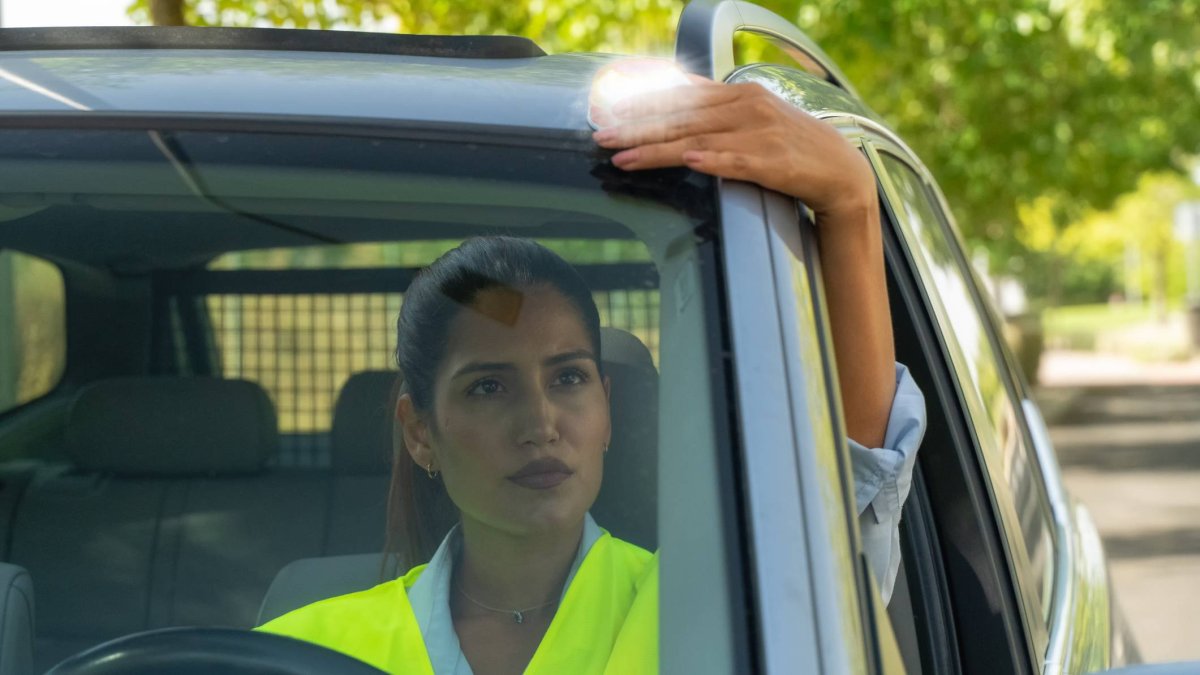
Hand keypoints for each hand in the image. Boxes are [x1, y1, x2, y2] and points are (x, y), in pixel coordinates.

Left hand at [592, 75, 875, 221]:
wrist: (839, 169)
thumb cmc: (789, 145)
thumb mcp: (751, 116)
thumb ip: (714, 107)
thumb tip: (675, 92)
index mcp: (738, 95)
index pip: (681, 98)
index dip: (642, 105)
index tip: (608, 112)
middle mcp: (746, 108)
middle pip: (681, 119)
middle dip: (637, 128)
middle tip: (603, 138)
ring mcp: (759, 135)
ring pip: (697, 140)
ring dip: (658, 150)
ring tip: (625, 158)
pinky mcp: (772, 162)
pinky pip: (735, 162)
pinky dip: (712, 161)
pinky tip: (689, 162)